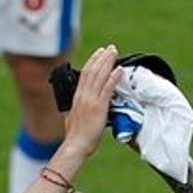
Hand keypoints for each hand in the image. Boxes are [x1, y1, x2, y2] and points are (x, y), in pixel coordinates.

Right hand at [57, 45, 119, 162]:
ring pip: (99, 76)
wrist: (76, 144)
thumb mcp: (73, 117)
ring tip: (115, 52)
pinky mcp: (99, 107)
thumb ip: (77, 109)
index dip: (93, 62)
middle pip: (93, 70)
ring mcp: (91, 100)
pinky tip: (119, 70)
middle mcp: (83, 95)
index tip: (99, 53)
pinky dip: (113, 78)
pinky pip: (107, 89)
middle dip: (102, 57)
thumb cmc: (75, 135)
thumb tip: (78, 108)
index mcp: (77, 96)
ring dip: (108, 62)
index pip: (85, 74)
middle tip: (110, 48)